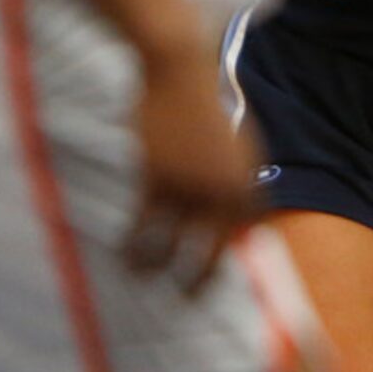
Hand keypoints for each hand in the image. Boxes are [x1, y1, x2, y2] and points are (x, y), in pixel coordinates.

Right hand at [126, 44, 258, 295]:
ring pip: (168, 246)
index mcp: (247, 183)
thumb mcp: (239, 145)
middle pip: (210, 254)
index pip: (243, 238)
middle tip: (186, 300)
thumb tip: (244, 226)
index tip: (213, 277)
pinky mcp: (155, 178)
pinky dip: (132, 245)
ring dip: (154, 268)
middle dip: (197, 283)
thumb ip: (241, 184)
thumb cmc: (207, 108)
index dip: (226, 260)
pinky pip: (142, 226)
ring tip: (143, 280)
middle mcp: (222, 192)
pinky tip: (125, 258)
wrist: (178, 70)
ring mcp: (188, 187)